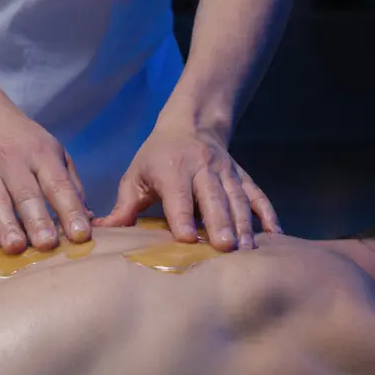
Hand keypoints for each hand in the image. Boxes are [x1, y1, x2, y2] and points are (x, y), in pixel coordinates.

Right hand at [0, 109, 89, 256]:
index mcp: (41, 154)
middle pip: (26, 194)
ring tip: (14, 248)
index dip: (70, 210)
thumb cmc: (22, 140)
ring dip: (4, 225)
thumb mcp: (53, 151)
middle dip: (37, 220)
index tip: (80, 235)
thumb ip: (70, 185)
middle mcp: (12, 161)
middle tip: (47, 245)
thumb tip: (87, 220)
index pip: (58, 185)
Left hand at [95, 128, 279, 250]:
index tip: (186, 238)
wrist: (191, 124)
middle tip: (224, 247)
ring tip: (247, 250)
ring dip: (244, 224)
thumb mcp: (135, 176)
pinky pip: (257, 195)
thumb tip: (100, 231)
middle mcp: (202, 168)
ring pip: (237, 198)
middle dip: (220, 221)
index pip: (178, 195)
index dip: (181, 216)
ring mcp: (226, 172)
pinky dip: (268, 214)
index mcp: (172, 169)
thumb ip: (124, 207)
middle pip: (213, 197)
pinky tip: (275, 235)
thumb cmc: (157, 158)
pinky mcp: (242, 176)